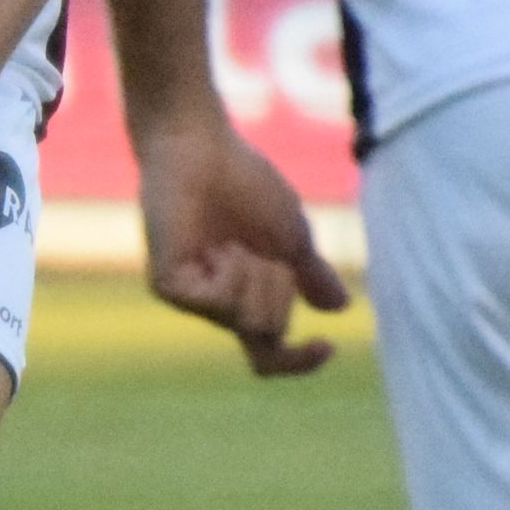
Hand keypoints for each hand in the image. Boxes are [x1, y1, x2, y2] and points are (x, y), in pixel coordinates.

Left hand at [134, 113, 348, 376]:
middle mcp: (215, 304)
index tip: (327, 345)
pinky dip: (233, 273)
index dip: (300, 361)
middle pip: (270, 333)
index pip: (270, 355)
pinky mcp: (169, 286)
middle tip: (259, 247)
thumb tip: (340, 308)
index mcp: (244, 297)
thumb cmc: (243, 182)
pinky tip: (216, 245)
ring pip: (250, 321)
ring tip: (232, 240)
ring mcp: (191, 297)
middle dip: (280, 288)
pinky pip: (221, 303)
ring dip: (259, 277)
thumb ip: (310, 273)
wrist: (202, 147)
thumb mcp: (292, 234)